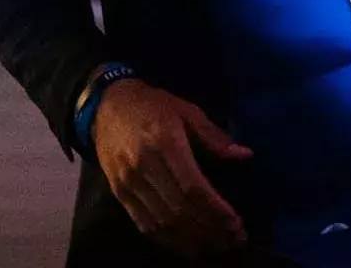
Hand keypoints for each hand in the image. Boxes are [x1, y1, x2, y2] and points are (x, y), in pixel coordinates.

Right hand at [92, 79, 253, 255]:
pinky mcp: (119, 193)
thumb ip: (214, 136)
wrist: (106, 105)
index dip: (215, 210)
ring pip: (162, 222)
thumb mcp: (187, 110)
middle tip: (234, 240)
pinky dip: (167, 239)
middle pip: (178, 209)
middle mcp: (144, 167)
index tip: (236, 222)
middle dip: (209, 229)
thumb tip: (245, 155)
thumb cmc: (152, 105)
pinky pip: (144, 224)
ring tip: (216, 246)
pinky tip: (188, 244)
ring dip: (191, 239)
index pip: (192, 187)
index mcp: (165, 143)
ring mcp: (128, 183)